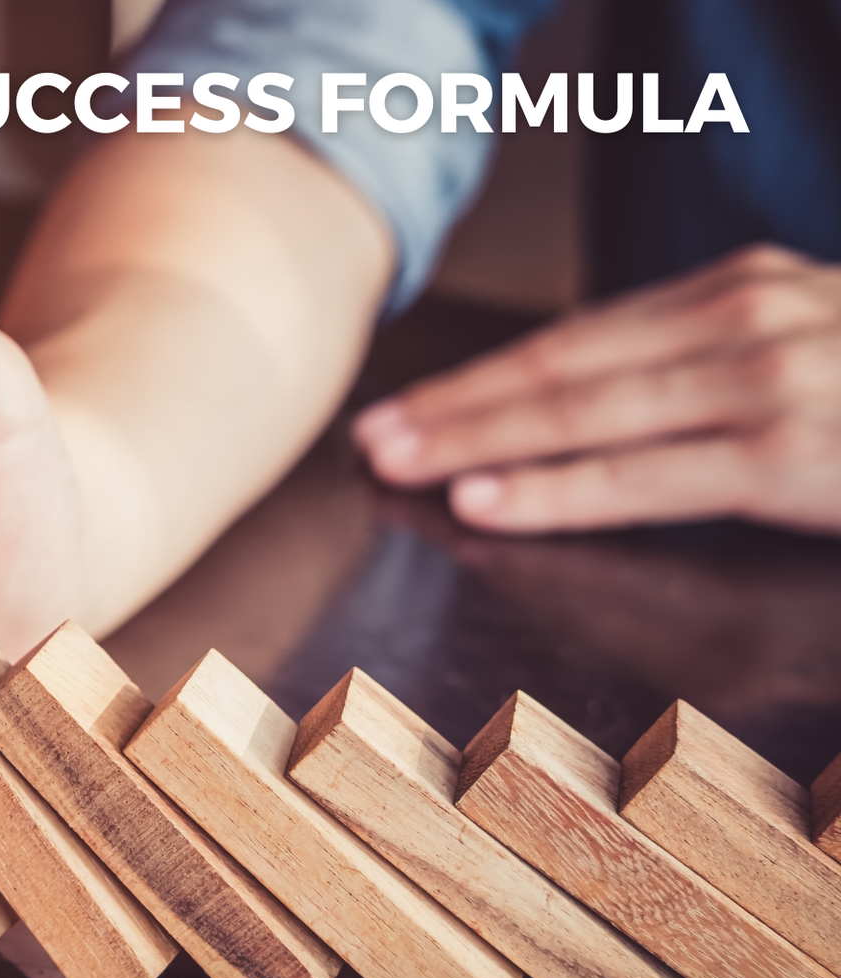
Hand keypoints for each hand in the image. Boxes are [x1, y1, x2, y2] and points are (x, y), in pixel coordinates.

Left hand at [353, 244, 840, 533]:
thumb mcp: (810, 344)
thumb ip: (709, 359)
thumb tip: (599, 396)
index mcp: (736, 291)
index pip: (579, 338)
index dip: (480, 375)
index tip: (404, 405)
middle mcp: (741, 320)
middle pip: (562, 366)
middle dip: (453, 404)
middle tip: (366, 435)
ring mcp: (763, 383)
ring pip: (583, 413)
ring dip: (473, 440)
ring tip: (395, 463)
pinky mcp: (787, 454)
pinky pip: (642, 477)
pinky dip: (552, 490)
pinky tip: (481, 501)